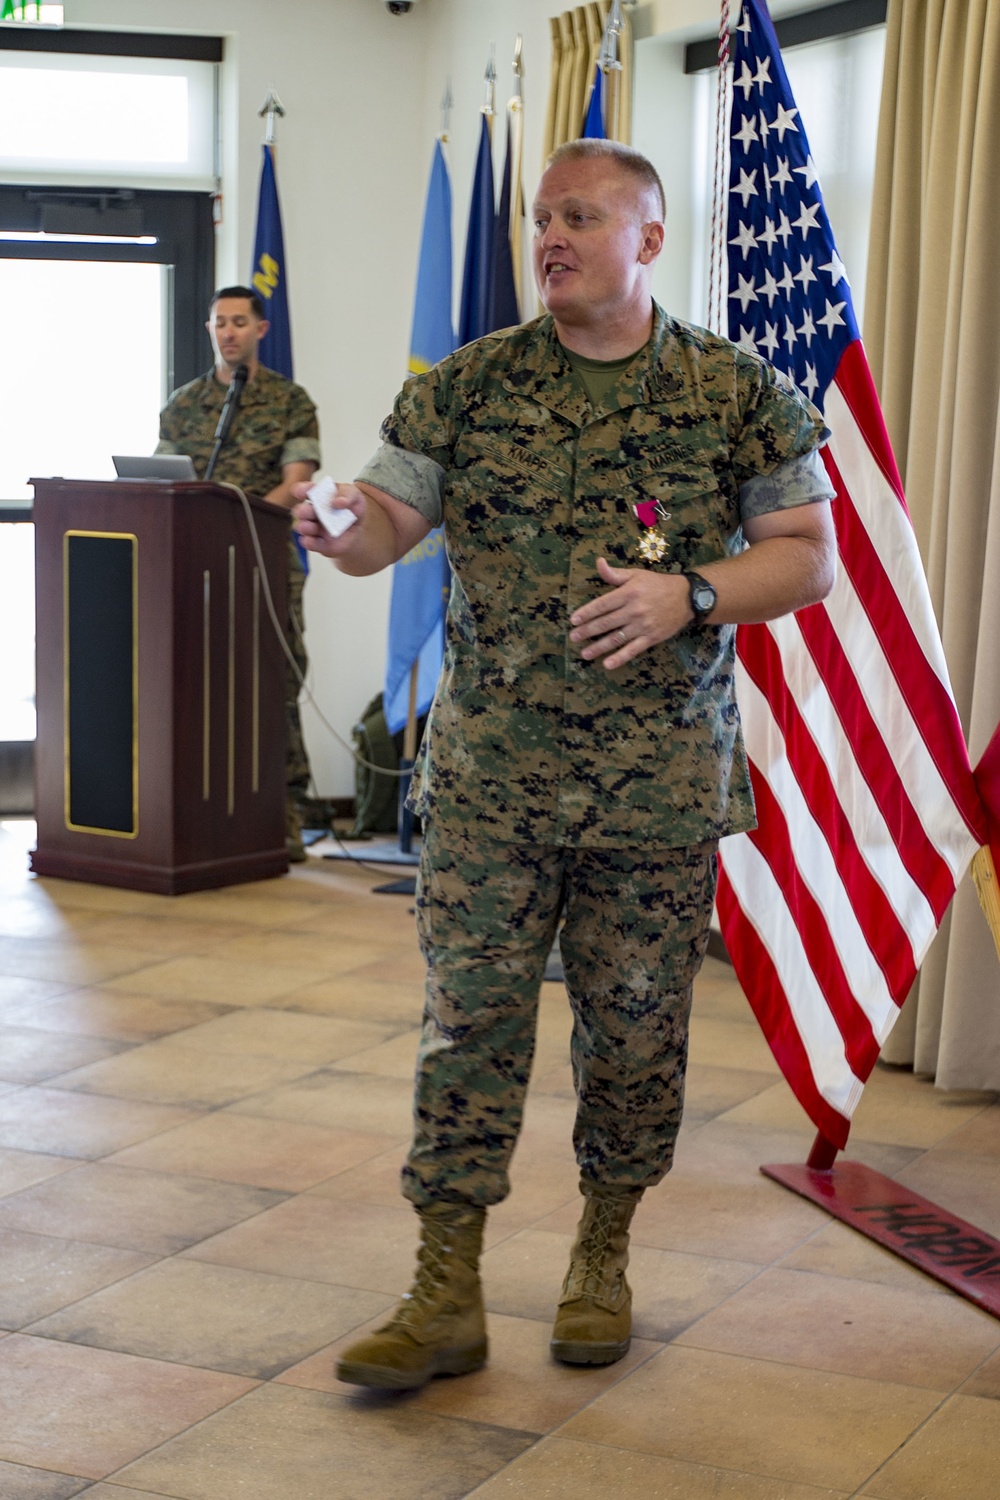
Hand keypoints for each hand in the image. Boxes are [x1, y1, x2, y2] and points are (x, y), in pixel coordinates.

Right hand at [292, 481, 365, 556]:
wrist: (357, 531)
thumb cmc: (352, 510)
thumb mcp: (355, 496)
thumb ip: (347, 494)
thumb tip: (337, 502)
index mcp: (317, 496)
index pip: (303, 490)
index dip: (300, 490)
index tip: (302, 493)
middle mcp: (311, 511)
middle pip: (300, 510)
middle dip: (302, 511)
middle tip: (307, 512)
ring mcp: (312, 528)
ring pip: (301, 527)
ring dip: (304, 526)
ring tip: (312, 527)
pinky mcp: (317, 543)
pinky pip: (308, 543)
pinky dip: (308, 542)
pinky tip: (311, 540)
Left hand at [569, 556, 693, 668]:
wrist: (686, 597)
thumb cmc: (657, 584)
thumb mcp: (636, 574)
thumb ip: (615, 574)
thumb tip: (598, 562)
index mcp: (629, 593)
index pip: (602, 604)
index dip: (587, 613)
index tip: (573, 620)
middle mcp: (634, 609)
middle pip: (606, 623)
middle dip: (588, 631)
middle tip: (573, 637)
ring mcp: (643, 625)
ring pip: (617, 638)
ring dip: (599, 647)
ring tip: (585, 653)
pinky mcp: (652, 637)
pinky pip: (633, 649)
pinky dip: (620, 657)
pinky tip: (607, 664)